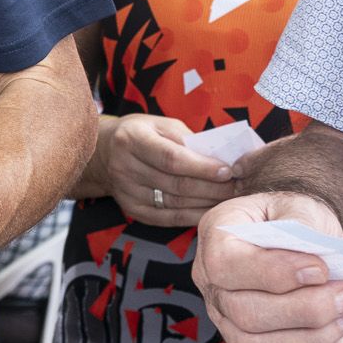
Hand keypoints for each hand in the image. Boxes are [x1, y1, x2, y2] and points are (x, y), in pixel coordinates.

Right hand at [105, 113, 235, 225]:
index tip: (228, 170)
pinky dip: (193, 216)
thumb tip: (221, 156)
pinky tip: (210, 210)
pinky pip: (168, 218)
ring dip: (207, 202)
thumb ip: (187, 139)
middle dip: (212, 187)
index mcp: (132, 139)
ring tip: (230, 198)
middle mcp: (125, 167)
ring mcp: (126, 192)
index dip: (202, 167)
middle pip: (176, 184)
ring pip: (175, 203)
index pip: (171, 158)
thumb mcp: (159, 124)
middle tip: (238, 186)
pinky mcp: (132, 209)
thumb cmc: (140, 134)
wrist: (103, 153)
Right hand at [193, 192, 342, 342]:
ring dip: (315, 339)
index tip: (322, 270)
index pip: (229, 266)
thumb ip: (303, 222)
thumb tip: (318, 258)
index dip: (276, 274)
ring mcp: (226, 321)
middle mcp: (211, 284)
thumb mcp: (298, 204)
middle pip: (246, 315)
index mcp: (215, 238)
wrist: (294, 235)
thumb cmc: (293, 219)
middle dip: (306, 311)